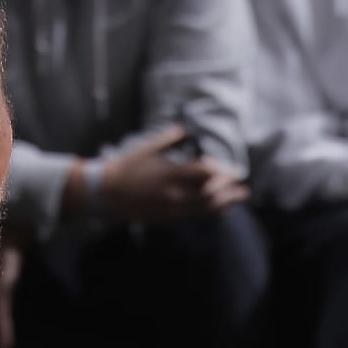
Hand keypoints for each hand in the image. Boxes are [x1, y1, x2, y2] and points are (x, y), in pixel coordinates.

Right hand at [97, 124, 248, 227]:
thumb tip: (184, 128)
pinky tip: (216, 208)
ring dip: (224, 204)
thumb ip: (168, 138)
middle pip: (211, 194)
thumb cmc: (125, 166)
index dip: (223, 171)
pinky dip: (208, 212)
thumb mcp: (147, 148)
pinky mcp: (166, 219)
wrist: (105, 192)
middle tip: (242, 186)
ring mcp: (171, 209)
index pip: (206, 173)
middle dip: (229, 190)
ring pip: (205, 209)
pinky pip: (193, 216)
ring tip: (237, 200)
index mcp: (170, 173)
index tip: (234, 169)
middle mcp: (174, 194)